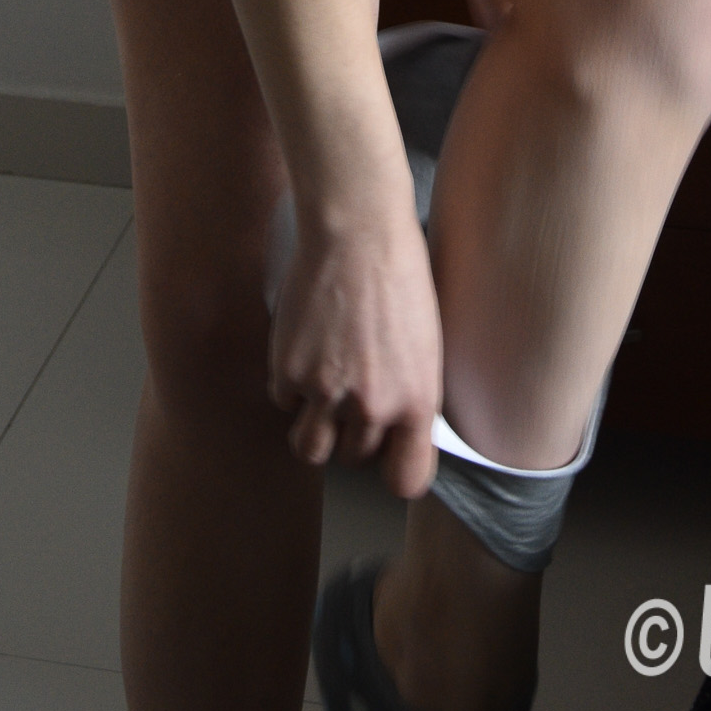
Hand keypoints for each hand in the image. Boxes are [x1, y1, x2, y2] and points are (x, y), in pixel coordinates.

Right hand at [269, 181, 440, 497]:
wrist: (356, 230)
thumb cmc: (399, 275)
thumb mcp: (426, 345)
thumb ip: (410, 397)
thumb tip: (397, 434)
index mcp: (417, 401)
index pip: (407, 480)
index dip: (395, 469)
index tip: (389, 455)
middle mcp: (372, 406)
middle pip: (354, 459)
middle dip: (352, 433)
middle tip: (352, 393)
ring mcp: (326, 391)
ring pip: (311, 448)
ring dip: (316, 428)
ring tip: (323, 391)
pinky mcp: (288, 370)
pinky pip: (284, 402)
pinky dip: (290, 385)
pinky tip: (306, 349)